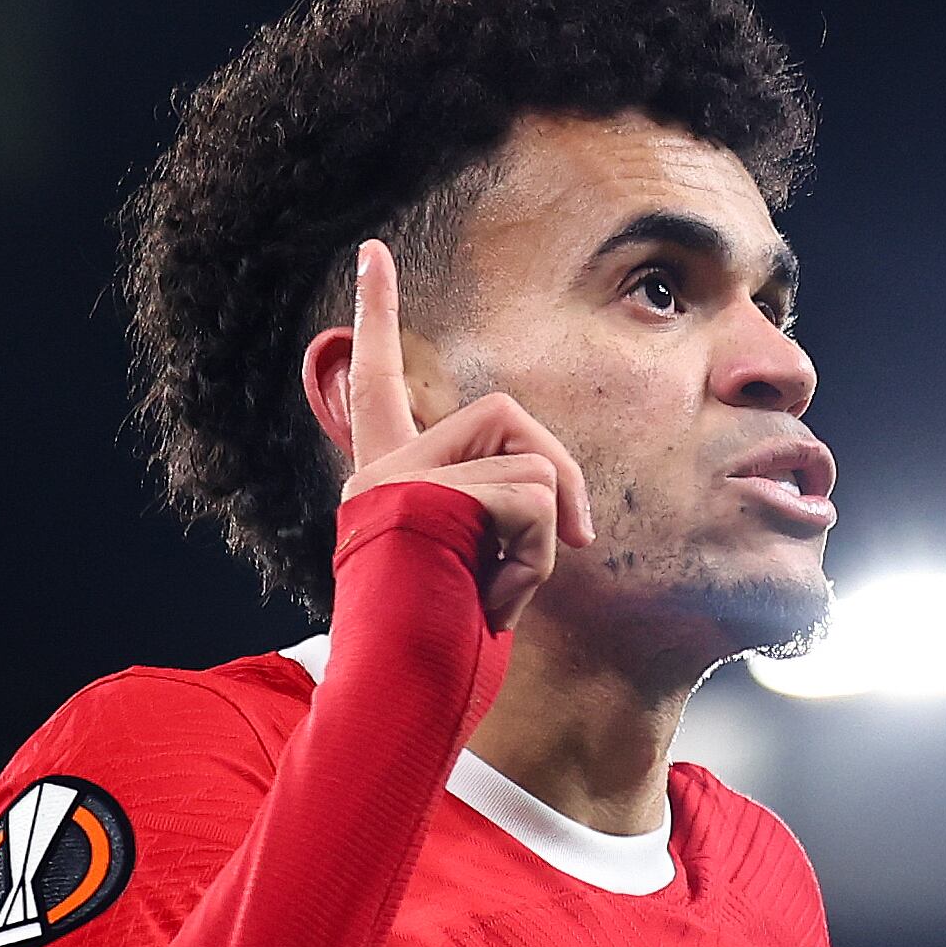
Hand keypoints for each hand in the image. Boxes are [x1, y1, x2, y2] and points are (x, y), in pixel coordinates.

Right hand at [332, 239, 593, 628]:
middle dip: (562, 476)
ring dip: (543, 537)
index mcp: (387, 477)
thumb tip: (558, 505)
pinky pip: (529, 499)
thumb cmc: (444, 648)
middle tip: (574, 543)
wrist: (403, 696)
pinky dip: (534, 557)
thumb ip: (496, 512)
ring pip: (529, 461)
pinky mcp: (423, 497)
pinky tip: (491, 599)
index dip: (374, 314)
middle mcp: (382, 467)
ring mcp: (399, 479)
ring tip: (501, 590)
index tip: (370, 250)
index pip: (377, 380)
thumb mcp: (476, 567)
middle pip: (506, 413)